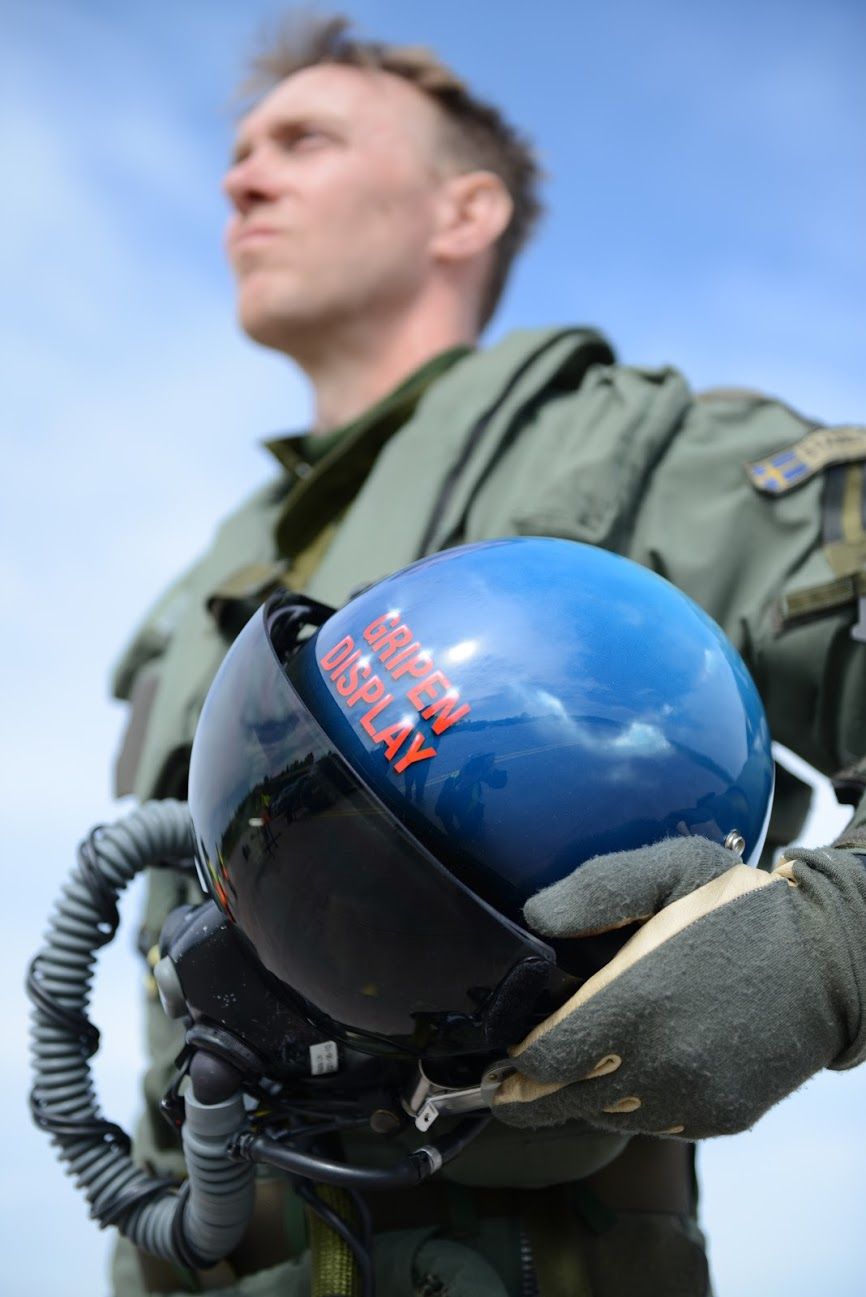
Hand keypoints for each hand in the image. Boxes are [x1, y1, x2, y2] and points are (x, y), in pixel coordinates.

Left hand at [492, 837, 865, 1138]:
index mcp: (638, 1001)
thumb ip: (597, 889)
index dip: (513, 1060)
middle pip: (562, 1101)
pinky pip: (652, 1123)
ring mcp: (692, 1097)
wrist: (833, 961)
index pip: (544, 1058)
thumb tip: (535, 918)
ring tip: (558, 1075)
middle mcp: (660, 1062)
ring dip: (578, 1099)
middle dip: (526, 1093)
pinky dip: (628, 1106)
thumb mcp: (671, 869)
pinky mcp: (720, 1116)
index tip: (496, 1052)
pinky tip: (625, 1073)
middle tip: (501, 1084)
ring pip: (605, 1117)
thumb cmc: (744, 906)